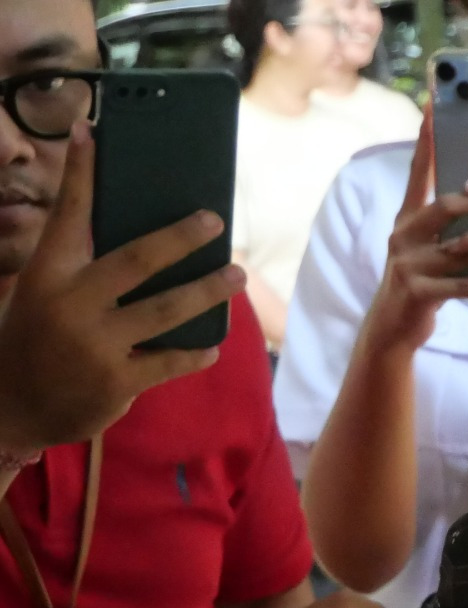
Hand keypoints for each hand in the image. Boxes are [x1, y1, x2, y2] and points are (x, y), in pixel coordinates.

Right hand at [0, 125, 243, 457]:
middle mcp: (71, 303)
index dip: (81, 174)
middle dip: (180, 237)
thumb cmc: (33, 339)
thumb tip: (145, 247)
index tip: (91, 133)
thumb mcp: (42, 296)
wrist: (11, 403)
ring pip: (167, 309)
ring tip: (235, 276)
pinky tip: (212, 345)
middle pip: (137, 259)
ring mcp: (96, 343)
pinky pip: (170, 361)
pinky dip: (195, 352)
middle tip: (214, 221)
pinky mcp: (118, 380)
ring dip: (208, 291)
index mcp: (46, 274)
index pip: (67, 215)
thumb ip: (81, 271)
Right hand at [357, 120, 467, 361]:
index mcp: (409, 217)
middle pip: (445, 206)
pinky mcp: (415, 289)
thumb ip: (454, 225)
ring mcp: (407, 261)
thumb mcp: (435, 248)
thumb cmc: (425, 282)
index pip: (420, 172)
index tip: (435, 107)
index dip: (427, 141)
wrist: (395, 326)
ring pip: (456, 247)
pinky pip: (456, 285)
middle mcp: (403, 232)